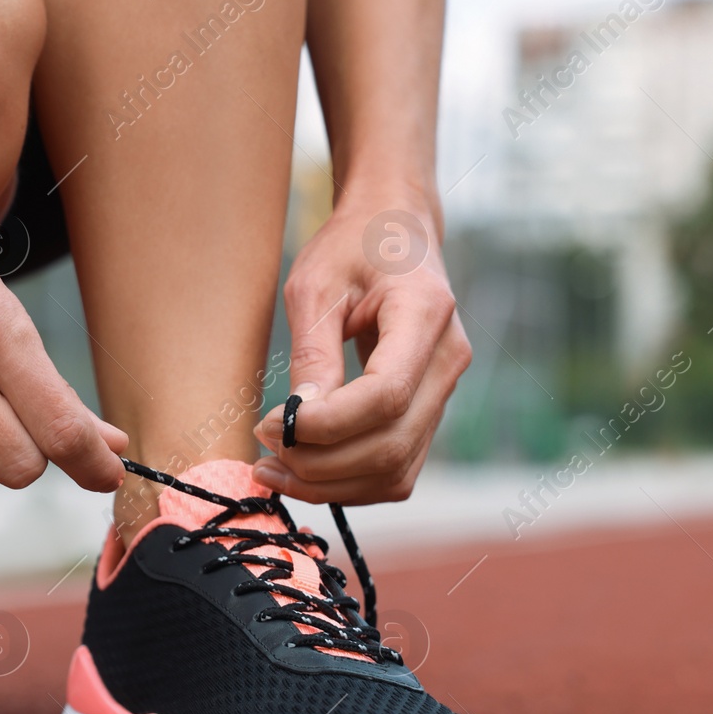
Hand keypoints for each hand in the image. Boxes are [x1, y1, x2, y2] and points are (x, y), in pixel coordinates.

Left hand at [252, 186, 468, 503]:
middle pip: (392, 444)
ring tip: (273, 468)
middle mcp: (447, 358)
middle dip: (320, 463)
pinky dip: (349, 482)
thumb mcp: (316, 284)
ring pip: (397, 470)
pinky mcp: (429, 410)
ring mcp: (445, 389)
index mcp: (426, 312)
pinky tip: (303, 468)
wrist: (396, 229)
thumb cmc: (353, 245)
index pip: (386, 395)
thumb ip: (311, 353)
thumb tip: (297, 420)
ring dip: (331, 484)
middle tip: (264, 450)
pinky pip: (396, 467)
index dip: (327, 425)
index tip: (273, 423)